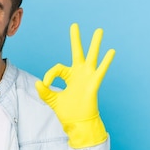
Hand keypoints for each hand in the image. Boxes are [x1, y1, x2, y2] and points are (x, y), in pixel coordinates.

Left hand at [35, 23, 114, 147]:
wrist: (78, 123)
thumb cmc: (68, 112)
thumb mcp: (52, 101)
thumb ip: (45, 92)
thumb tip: (38, 83)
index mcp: (69, 76)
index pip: (58, 68)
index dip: (50, 74)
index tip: (46, 84)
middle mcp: (79, 74)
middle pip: (77, 52)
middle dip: (75, 39)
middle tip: (74, 25)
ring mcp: (87, 77)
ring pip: (92, 57)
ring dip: (95, 44)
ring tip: (98, 31)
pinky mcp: (93, 84)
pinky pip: (101, 71)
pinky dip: (106, 62)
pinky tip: (111, 51)